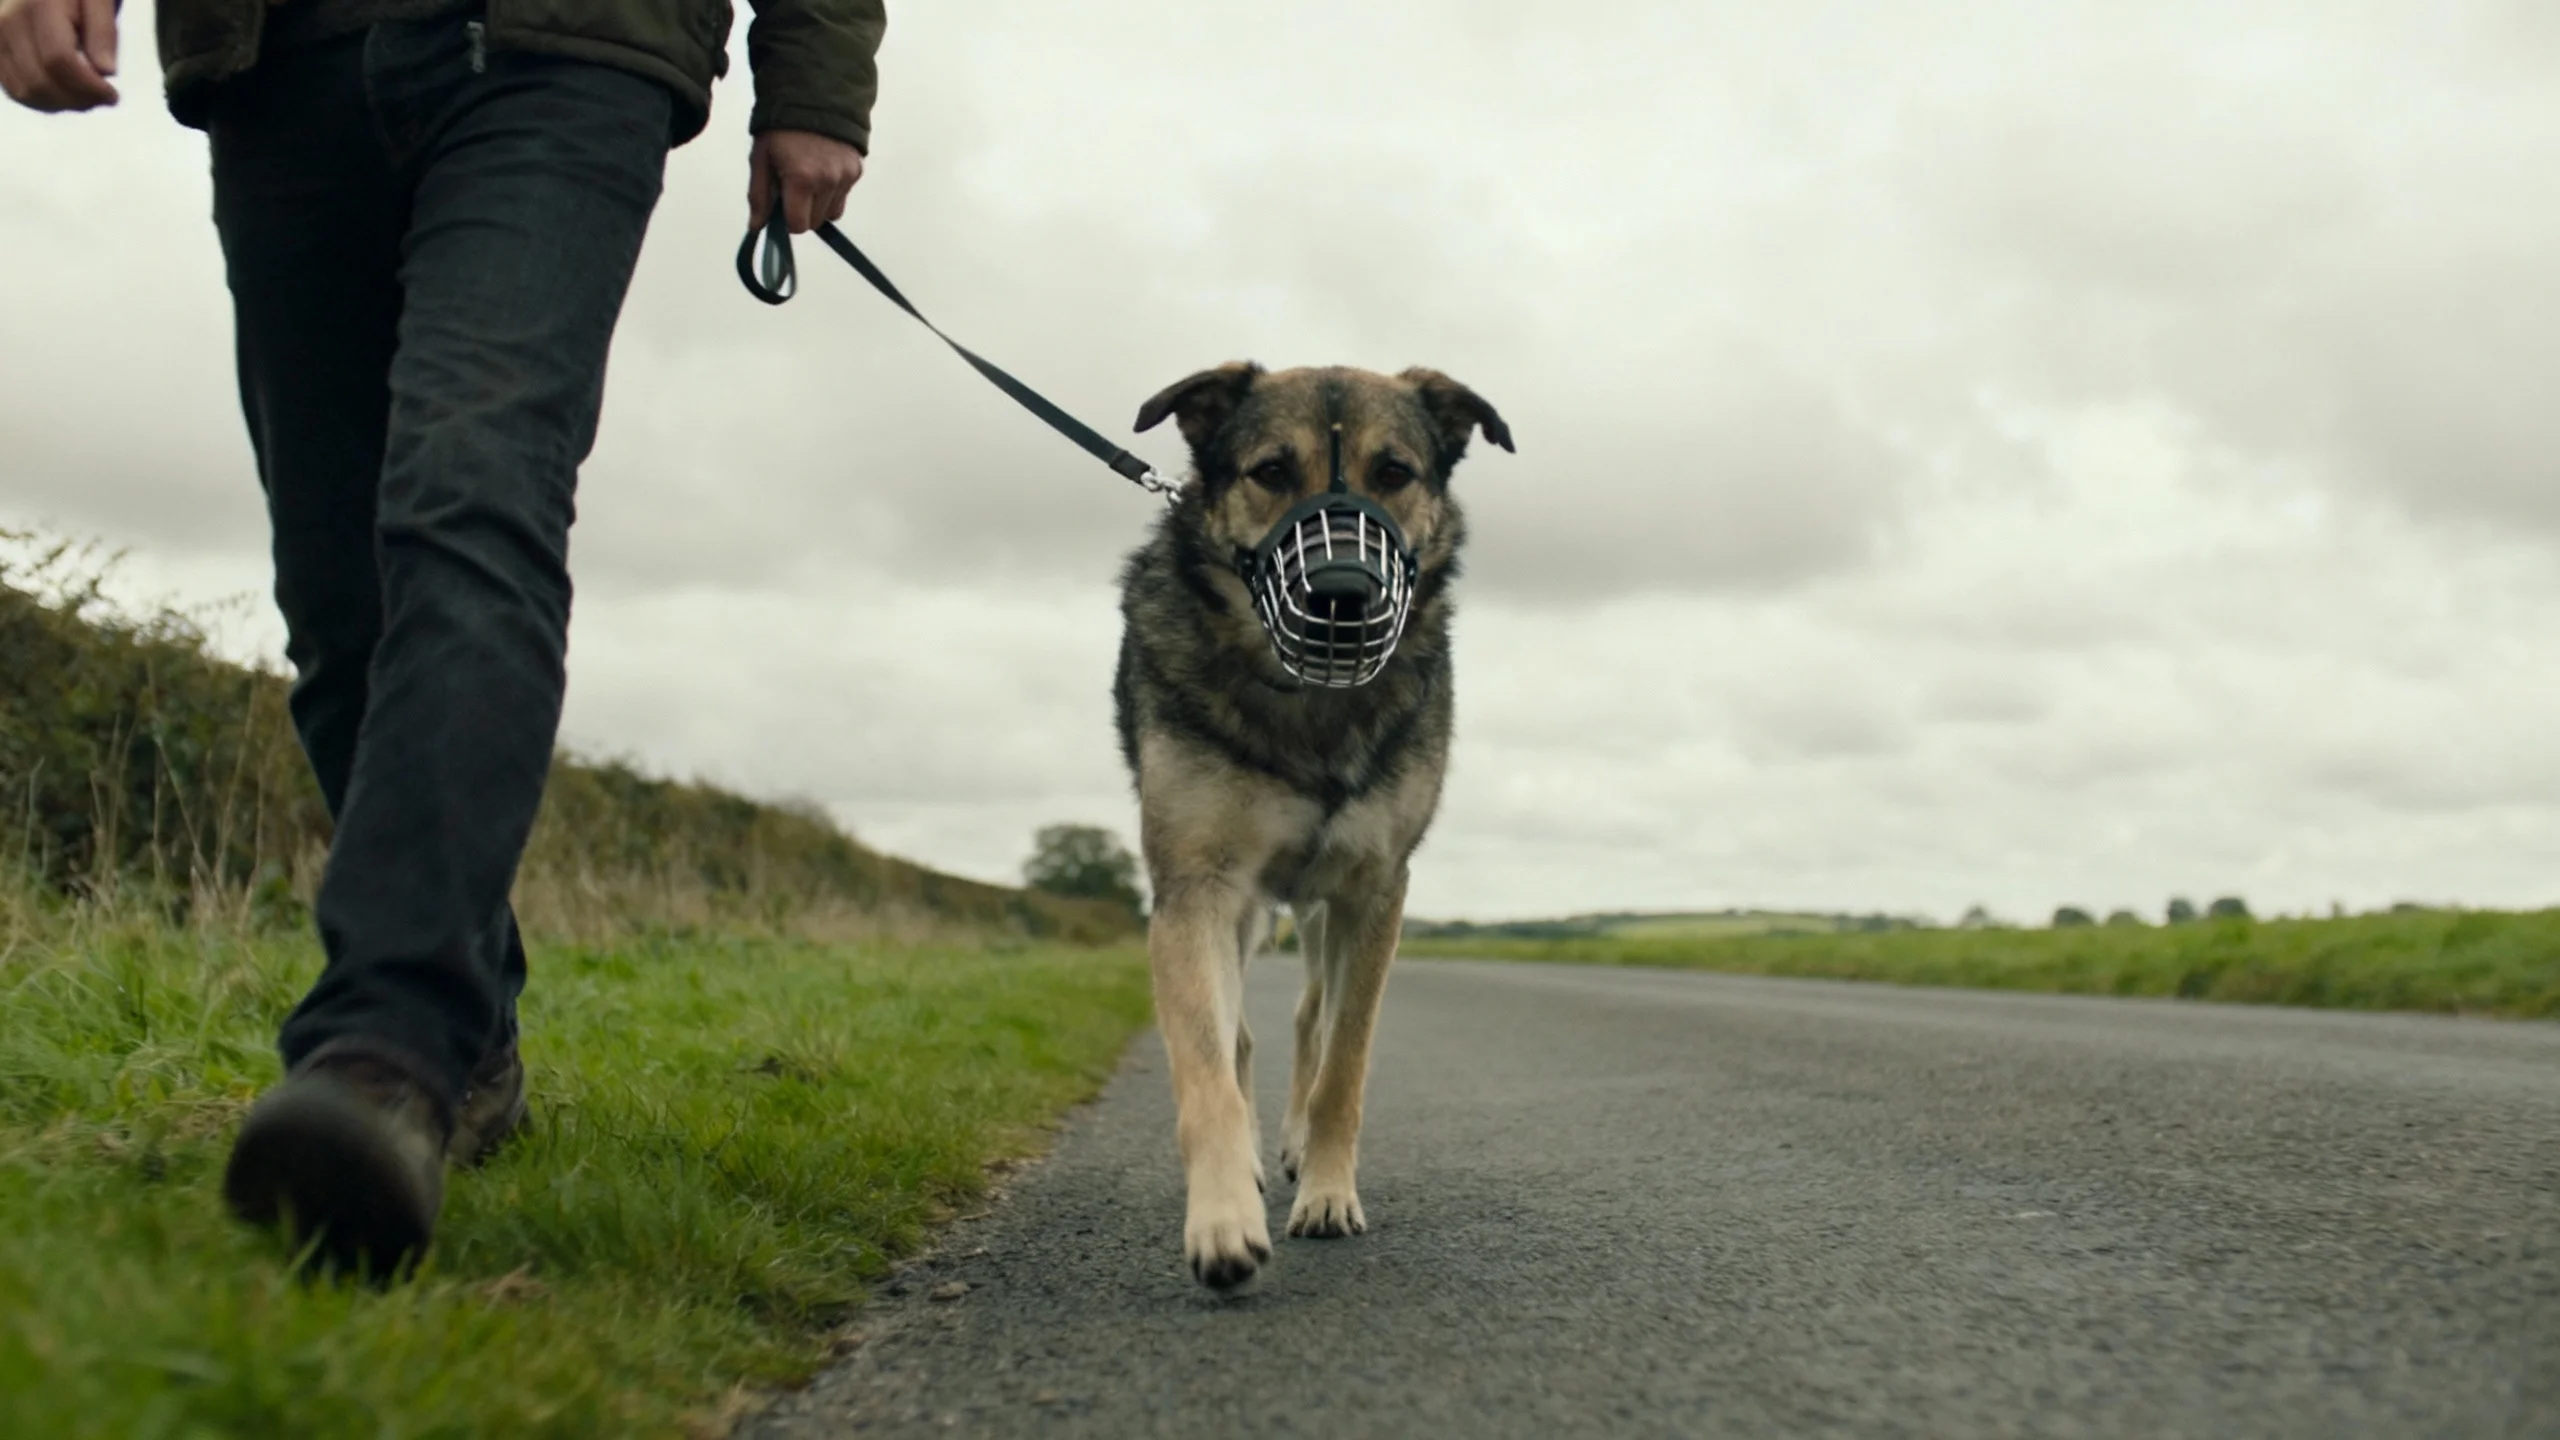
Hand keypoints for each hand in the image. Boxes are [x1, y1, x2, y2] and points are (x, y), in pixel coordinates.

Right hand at [0, 0, 117, 111]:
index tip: (112, 95)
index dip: (88, 87)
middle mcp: (8, 22)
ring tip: (87, 95)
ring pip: (24, 92)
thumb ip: (103, 31)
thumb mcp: (98, 0)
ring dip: (61, 104)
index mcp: (38, 6)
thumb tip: (106, 71)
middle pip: (39, 81)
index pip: (59, 60)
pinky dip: (44, 100)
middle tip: (102, 97)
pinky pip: (14, 90)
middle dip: (77, 99)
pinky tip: (67, 93)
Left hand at [748, 129, 864, 233]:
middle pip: (815, 222)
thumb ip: (759, 195)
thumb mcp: (761, 158)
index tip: (781, 205)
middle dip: (802, 212)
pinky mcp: (856, 171)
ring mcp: (845, 176)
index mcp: (801, 179)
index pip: (798, 225)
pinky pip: (842, 196)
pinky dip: (832, 192)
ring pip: (831, 213)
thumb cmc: (780, 127)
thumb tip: (757, 226)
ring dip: (818, 204)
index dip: (787, 220)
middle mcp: (828, 181)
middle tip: (792, 188)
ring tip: (808, 178)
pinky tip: (822, 170)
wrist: (812, 95)